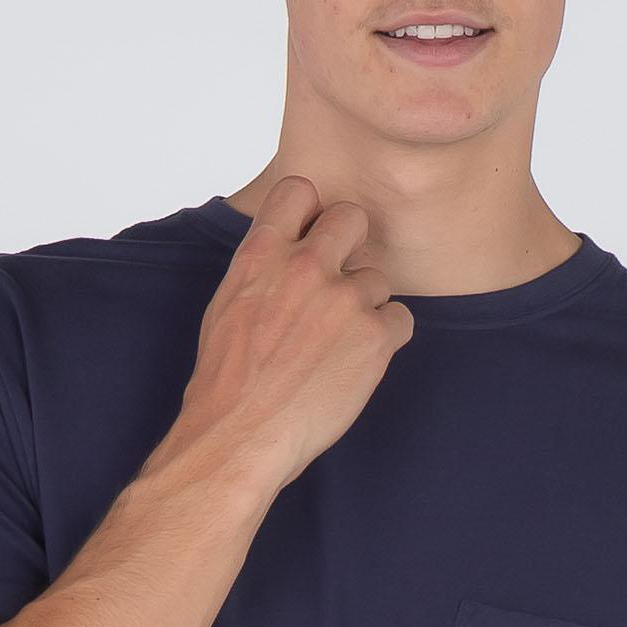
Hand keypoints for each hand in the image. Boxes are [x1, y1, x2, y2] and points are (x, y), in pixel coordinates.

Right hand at [178, 174, 413, 492]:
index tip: (310, 238)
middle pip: (352, 218)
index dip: (310, 212)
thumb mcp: (228, 305)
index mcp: (262, 254)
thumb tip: (288, 252)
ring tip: (335, 346)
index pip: (299, 189)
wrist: (239, 436)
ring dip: (365, 307)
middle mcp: (305, 266)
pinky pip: (400, 319)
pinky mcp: (375, 336)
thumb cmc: (226, 382)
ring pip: (377, 279)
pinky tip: (355, 363)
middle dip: (349, 247)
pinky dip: (385, 339)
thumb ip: (264, 268)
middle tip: (337, 286)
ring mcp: (344, 299)